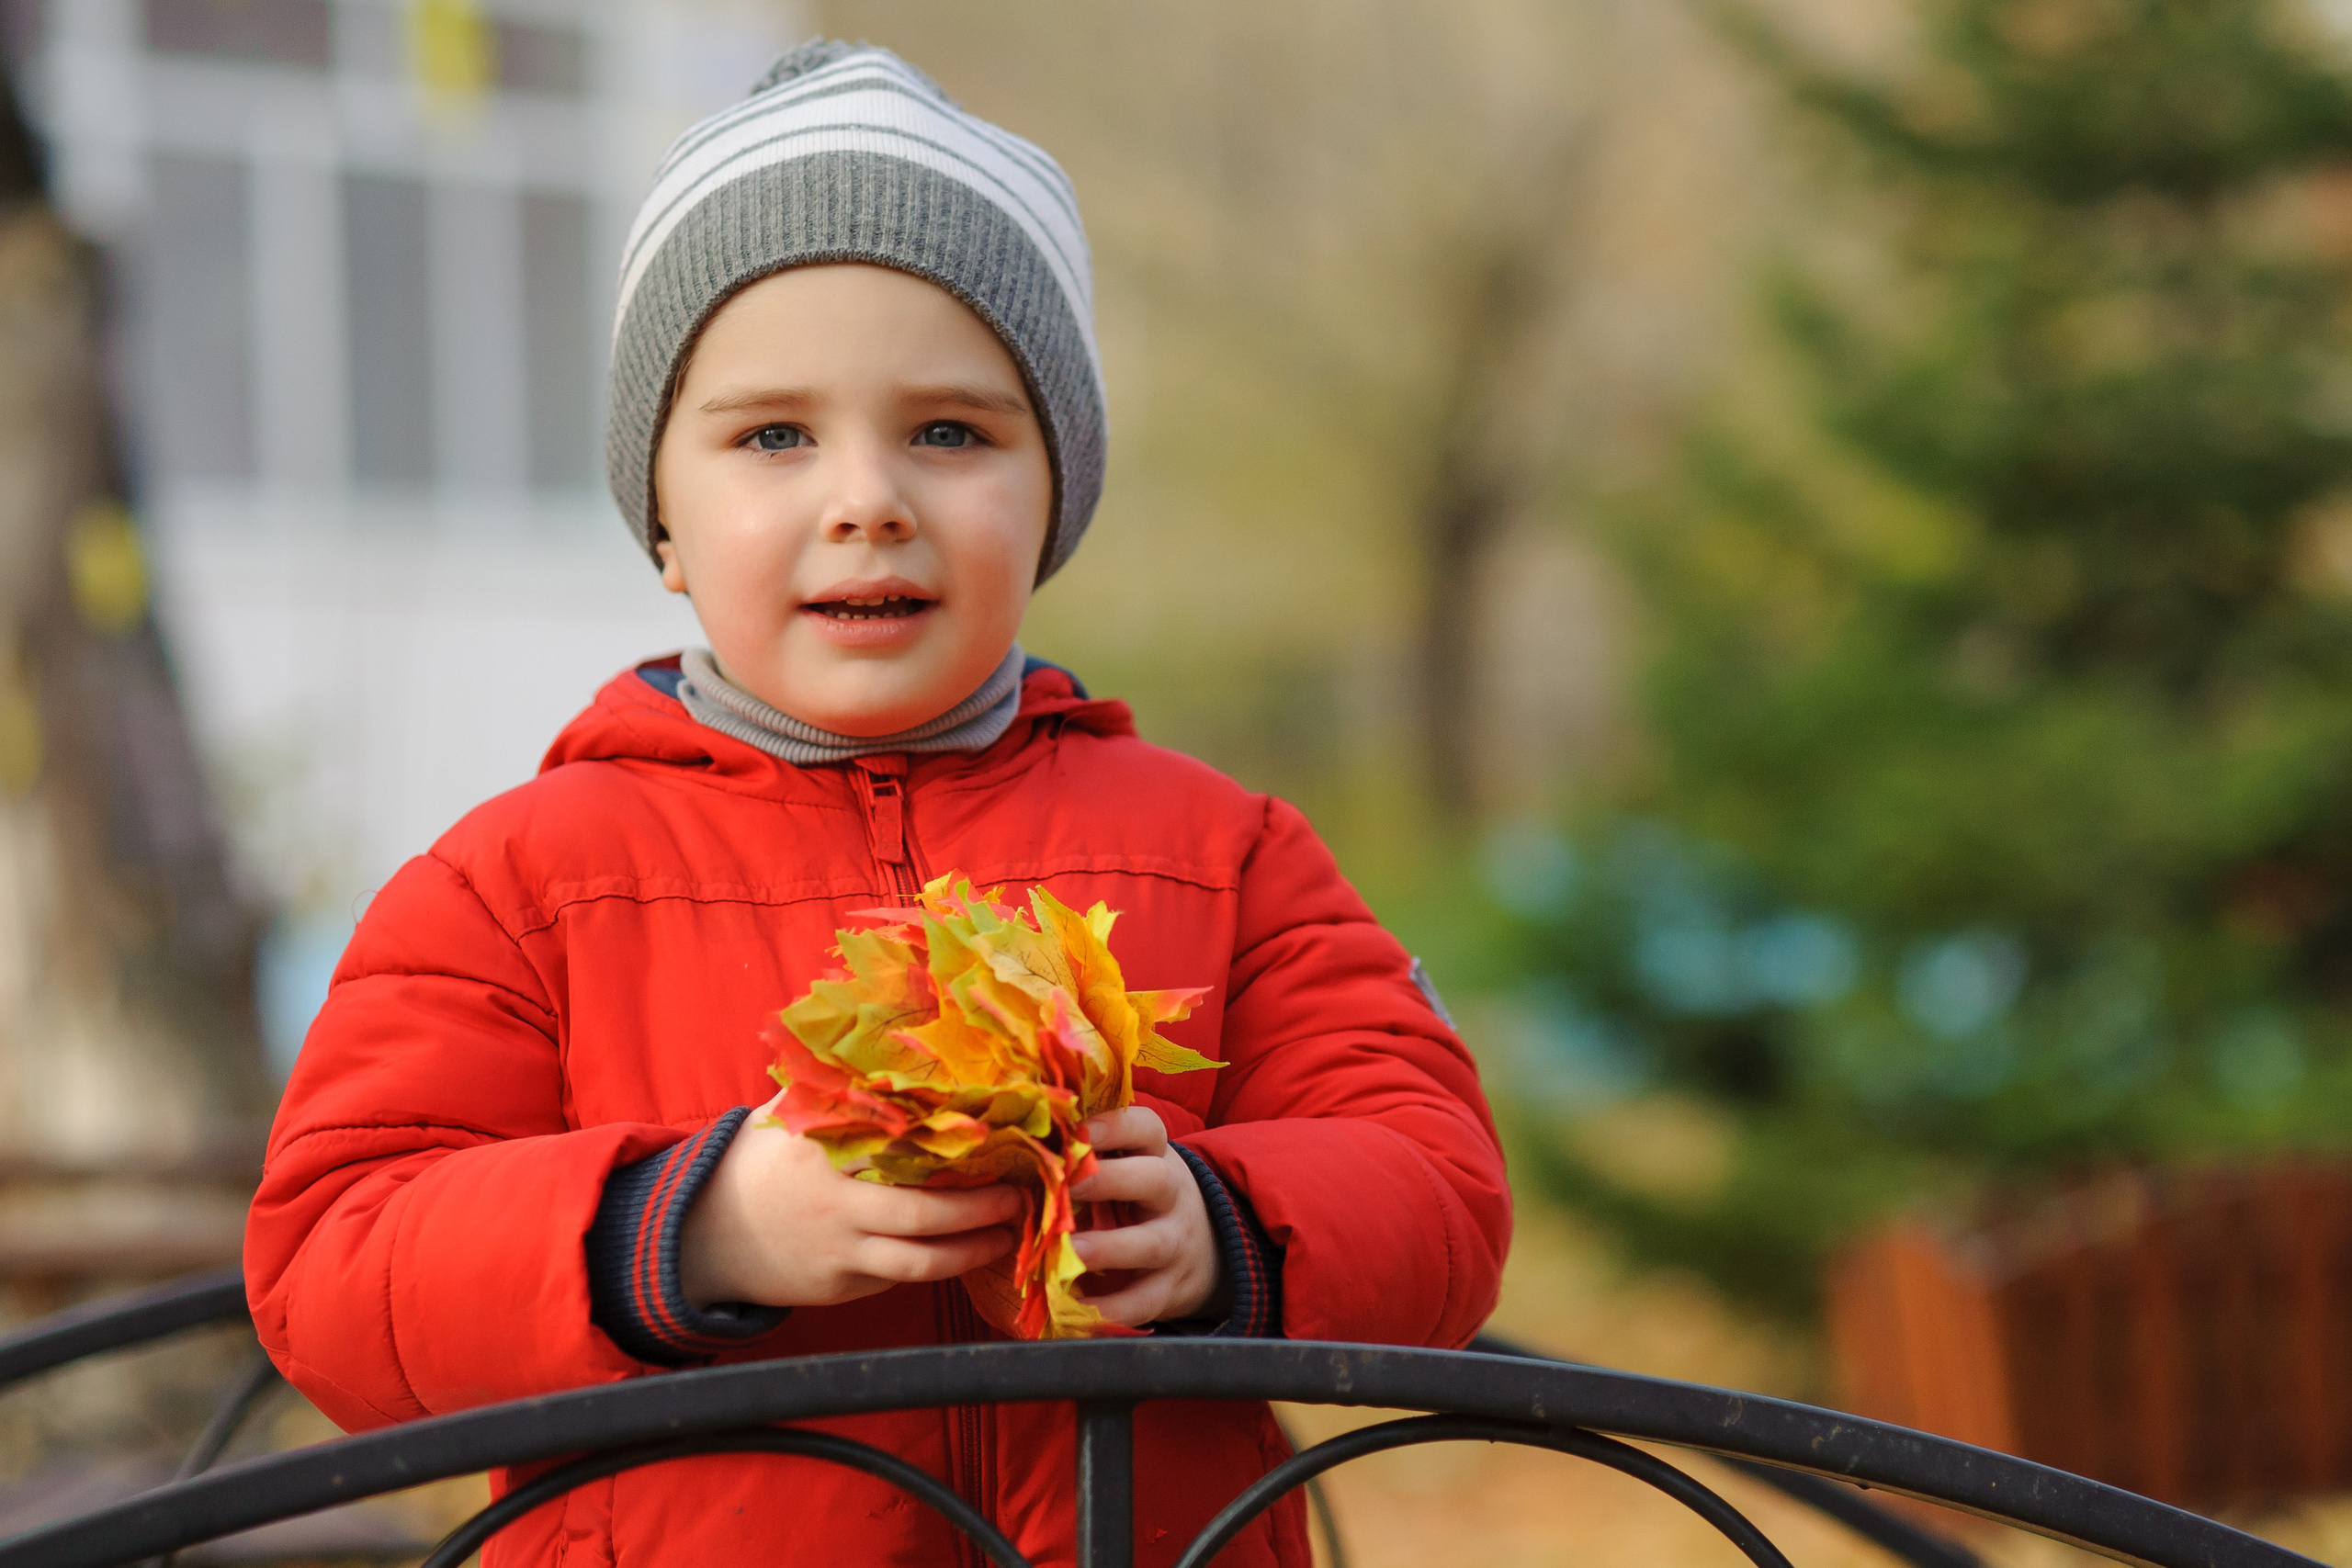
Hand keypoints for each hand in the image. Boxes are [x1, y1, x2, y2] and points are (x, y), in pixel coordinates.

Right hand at [677, 1088, 1022, 1309]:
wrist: (703, 1233)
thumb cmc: (762, 1161)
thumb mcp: (790, 1112)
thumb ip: (838, 1083)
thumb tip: (892, 1028)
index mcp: (828, 1150)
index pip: (905, 1147)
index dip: (957, 1147)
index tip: (1000, 1137)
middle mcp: (837, 1203)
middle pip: (924, 1213)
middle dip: (979, 1208)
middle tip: (1019, 1194)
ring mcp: (838, 1251)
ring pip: (919, 1261)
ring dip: (971, 1251)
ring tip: (1007, 1234)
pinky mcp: (838, 1287)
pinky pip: (896, 1279)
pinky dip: (935, 1266)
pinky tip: (966, 1251)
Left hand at [1067, 1106, 1227, 1327]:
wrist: (1205, 1251)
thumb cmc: (1142, 1199)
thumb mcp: (1130, 1166)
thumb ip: (1089, 1155)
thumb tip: (1023, 1139)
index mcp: (1155, 1155)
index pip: (1147, 1128)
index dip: (1115, 1126)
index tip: (1078, 1130)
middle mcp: (1171, 1195)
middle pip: (1154, 1179)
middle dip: (1110, 1181)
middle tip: (1066, 1185)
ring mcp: (1174, 1243)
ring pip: (1151, 1243)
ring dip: (1109, 1248)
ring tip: (1070, 1253)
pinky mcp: (1170, 1289)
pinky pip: (1144, 1300)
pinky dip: (1111, 1309)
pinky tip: (1077, 1310)